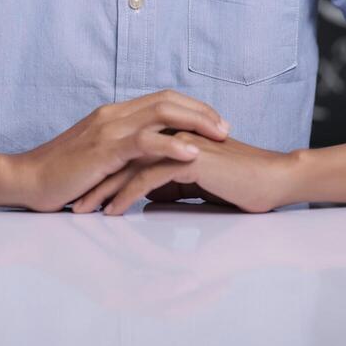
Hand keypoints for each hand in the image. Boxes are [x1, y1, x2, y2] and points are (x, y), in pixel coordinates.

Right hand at [9, 90, 231, 212]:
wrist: (26, 180)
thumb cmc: (61, 176)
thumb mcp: (98, 159)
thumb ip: (122, 154)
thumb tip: (149, 163)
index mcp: (113, 115)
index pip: (161, 100)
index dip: (191, 108)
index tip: (214, 122)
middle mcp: (113, 115)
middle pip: (167, 100)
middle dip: (201, 112)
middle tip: (226, 128)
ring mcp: (108, 129)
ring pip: (161, 113)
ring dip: (195, 122)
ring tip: (220, 136)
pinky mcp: (104, 149)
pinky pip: (144, 142)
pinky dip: (172, 145)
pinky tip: (192, 153)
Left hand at [70, 130, 296, 215]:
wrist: (273, 180)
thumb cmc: (242, 184)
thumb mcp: (198, 187)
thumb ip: (174, 185)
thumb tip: (153, 197)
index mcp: (173, 135)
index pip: (128, 151)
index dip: (105, 171)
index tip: (85, 192)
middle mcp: (172, 133)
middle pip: (121, 154)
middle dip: (94, 178)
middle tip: (71, 200)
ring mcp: (178, 142)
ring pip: (128, 165)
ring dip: (103, 188)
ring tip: (83, 209)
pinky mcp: (187, 157)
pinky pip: (147, 176)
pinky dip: (126, 195)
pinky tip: (112, 211)